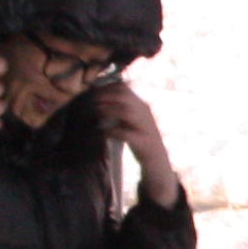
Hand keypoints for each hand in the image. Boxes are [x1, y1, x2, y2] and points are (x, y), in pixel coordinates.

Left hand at [89, 82, 181, 205]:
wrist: (157, 159)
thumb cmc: (140, 138)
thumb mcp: (133, 119)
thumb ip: (121, 109)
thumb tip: (98, 99)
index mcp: (142, 106)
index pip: (123, 88)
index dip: (105, 88)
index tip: (92, 93)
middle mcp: (144, 113)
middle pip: (124, 96)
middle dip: (104, 97)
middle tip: (91, 103)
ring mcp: (145, 127)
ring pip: (125, 112)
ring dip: (107, 111)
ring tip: (95, 114)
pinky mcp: (143, 142)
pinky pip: (125, 134)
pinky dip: (110, 131)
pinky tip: (101, 133)